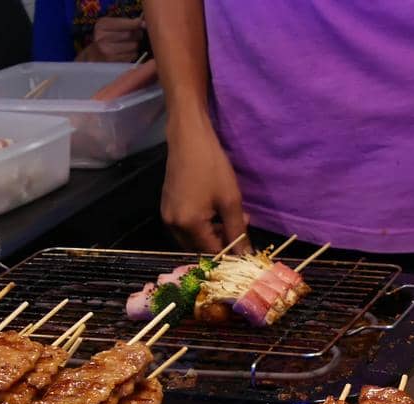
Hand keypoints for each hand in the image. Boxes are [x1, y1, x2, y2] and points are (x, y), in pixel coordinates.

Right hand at [79, 16, 144, 62]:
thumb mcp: (110, 26)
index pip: (124, 23)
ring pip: (133, 45)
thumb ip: (126, 23)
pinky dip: (132, 53)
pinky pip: (132, 55)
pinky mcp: (113, 61)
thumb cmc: (106, 38)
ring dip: (135, 45)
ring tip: (129, 44)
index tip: (142, 24)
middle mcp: (102, 37)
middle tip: (137, 35)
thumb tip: (143, 23)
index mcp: (102, 25)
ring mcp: (107, 50)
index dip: (136, 24)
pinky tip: (126, 52)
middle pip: (130, 34)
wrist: (93, 55)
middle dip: (137, 34)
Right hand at [161, 119, 247, 252]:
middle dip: (222, 242)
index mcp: (187, 225)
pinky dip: (203, 225)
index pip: (210, 252)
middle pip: (200, 248)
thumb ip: (237, 231)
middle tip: (241, 226)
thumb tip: (245, 254)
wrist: (189, 138)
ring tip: (232, 216)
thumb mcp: (230, 200)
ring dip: (214, 234)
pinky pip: (186, 226)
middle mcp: (172, 225)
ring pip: (193, 238)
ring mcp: (167, 216)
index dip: (230, 252)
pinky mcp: (167, 207)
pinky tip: (216, 211)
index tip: (246, 245)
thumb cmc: (211, 166)